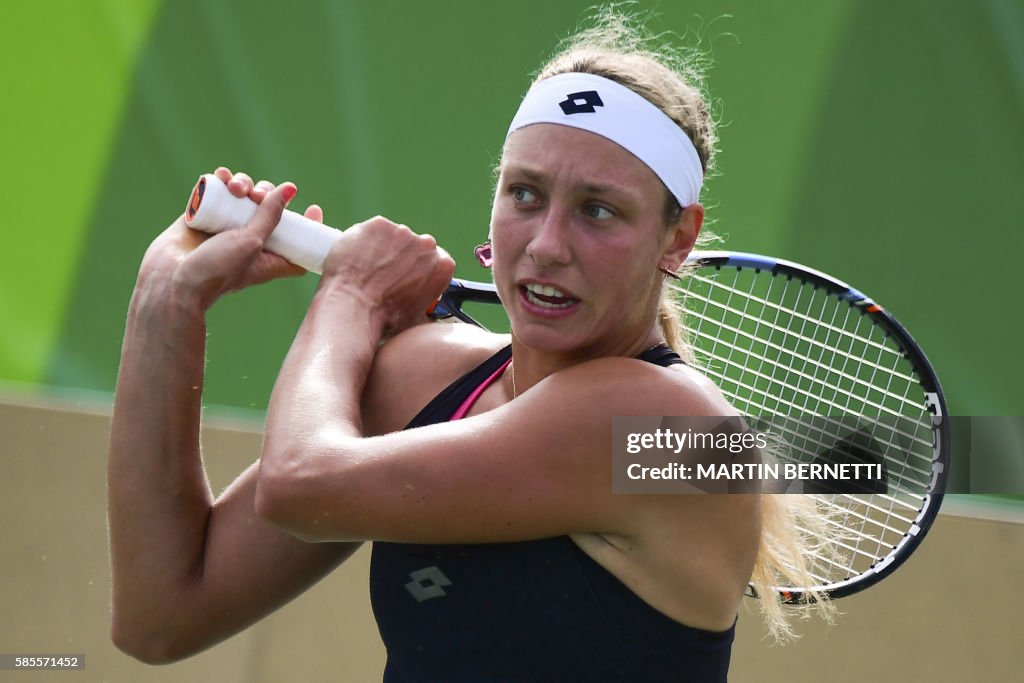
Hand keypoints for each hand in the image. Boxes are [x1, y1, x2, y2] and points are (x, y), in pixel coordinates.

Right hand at [139, 167, 319, 310]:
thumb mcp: (254, 243)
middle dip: (266, 193)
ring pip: (242, 195)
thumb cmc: (218, 270)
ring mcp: (224, 226)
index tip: (313, 208)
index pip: (295, 237)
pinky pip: (216, 191)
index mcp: (266, 255)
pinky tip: (222, 176)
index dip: (306, 222)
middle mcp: (246, 239)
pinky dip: (220, 180)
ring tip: (236, 188)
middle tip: (257, 195)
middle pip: (267, 207)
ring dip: (243, 183)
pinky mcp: (202, 214)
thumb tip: (289, 189)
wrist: (172, 280)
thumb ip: (271, 216)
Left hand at [319, 216, 455, 336]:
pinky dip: (364, 241)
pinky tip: (356, 259)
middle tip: (383, 274)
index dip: (419, 268)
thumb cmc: (384, 319)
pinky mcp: (379, 225)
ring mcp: (402, 232)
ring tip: (366, 269)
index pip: (436, 260)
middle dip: (401, 256)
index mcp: (442, 266)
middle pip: (414, 246)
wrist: (354, 307)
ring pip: (392, 237)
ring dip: (382, 248)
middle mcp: (427, 245)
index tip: (406, 276)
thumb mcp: (416, 318)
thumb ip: (425, 303)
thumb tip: (425, 312)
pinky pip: (372, 231)